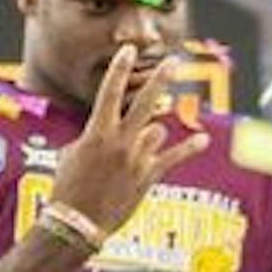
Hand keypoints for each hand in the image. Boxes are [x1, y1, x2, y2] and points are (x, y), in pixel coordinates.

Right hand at [48, 45, 212, 233]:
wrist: (76, 223)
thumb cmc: (68, 187)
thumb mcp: (72, 154)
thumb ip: (94, 137)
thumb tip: (109, 130)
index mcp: (96, 132)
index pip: (109, 92)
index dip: (120, 68)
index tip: (129, 49)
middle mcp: (120, 141)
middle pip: (145, 102)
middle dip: (160, 79)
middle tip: (174, 61)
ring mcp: (137, 158)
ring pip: (158, 130)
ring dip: (151, 134)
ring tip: (134, 150)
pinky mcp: (149, 176)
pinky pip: (174, 157)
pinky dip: (189, 148)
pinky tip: (203, 139)